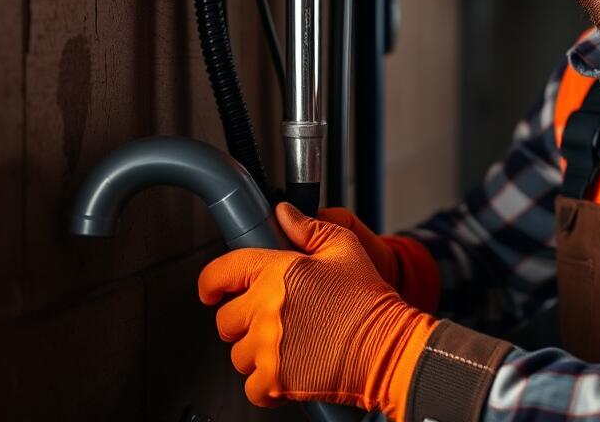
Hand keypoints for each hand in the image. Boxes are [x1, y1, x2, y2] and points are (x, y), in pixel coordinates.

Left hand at [198, 202, 437, 416]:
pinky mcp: (277, 380)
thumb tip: (283, 213)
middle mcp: (266, 309)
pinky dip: (265, 385)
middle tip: (268, 322)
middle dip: (242, 321)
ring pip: (238, 355)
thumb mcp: (344, 249)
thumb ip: (309, 228)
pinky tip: (286, 373)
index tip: (211, 291)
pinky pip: (252, 387)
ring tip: (285, 347)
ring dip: (255, 353)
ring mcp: (269, 347)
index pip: (220, 273)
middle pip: (226, 320)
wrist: (389, 347)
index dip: (210, 283)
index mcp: (277, 272)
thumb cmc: (369, 299)